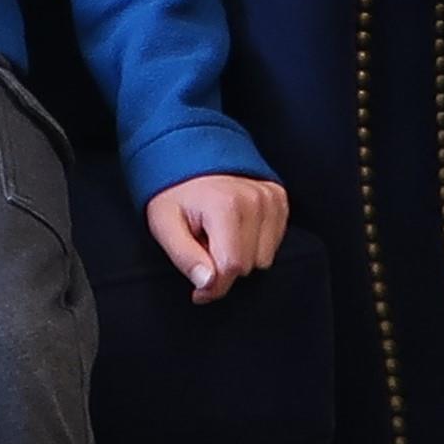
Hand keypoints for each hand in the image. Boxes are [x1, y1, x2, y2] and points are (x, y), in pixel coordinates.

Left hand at [144, 173, 288, 302]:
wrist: (188, 154)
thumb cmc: (174, 193)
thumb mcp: (164, 224)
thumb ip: (184, 256)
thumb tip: (208, 284)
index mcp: (226, 206)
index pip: (231, 267)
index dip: (213, 285)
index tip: (198, 290)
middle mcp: (256, 200)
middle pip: (248, 266)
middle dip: (223, 266)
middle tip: (203, 246)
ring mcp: (271, 198)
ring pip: (264, 259)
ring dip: (240, 255)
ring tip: (217, 235)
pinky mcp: (279, 199)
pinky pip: (274, 244)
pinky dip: (254, 244)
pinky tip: (235, 229)